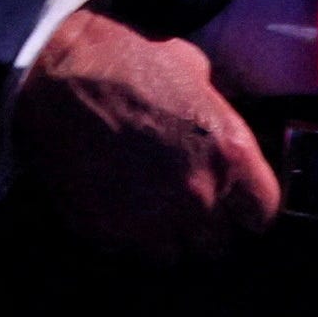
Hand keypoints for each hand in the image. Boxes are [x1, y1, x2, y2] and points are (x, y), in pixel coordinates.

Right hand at [12, 7, 282, 259]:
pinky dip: (130, 237)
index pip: (263, 213)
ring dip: (170, 237)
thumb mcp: (195, 72)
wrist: (54, 74)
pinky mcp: (107, 231)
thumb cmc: (127, 60)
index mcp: (228, 153)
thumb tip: (223, 133)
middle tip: (191, 203)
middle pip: (220, 244)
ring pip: (175, 255)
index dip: (250, 207)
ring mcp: (150, 220)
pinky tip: (121, 206)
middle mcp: (197, 195)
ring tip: (154, 209)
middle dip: (210, 226)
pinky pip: (131, 251)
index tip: (238, 202)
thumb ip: (218, 116)